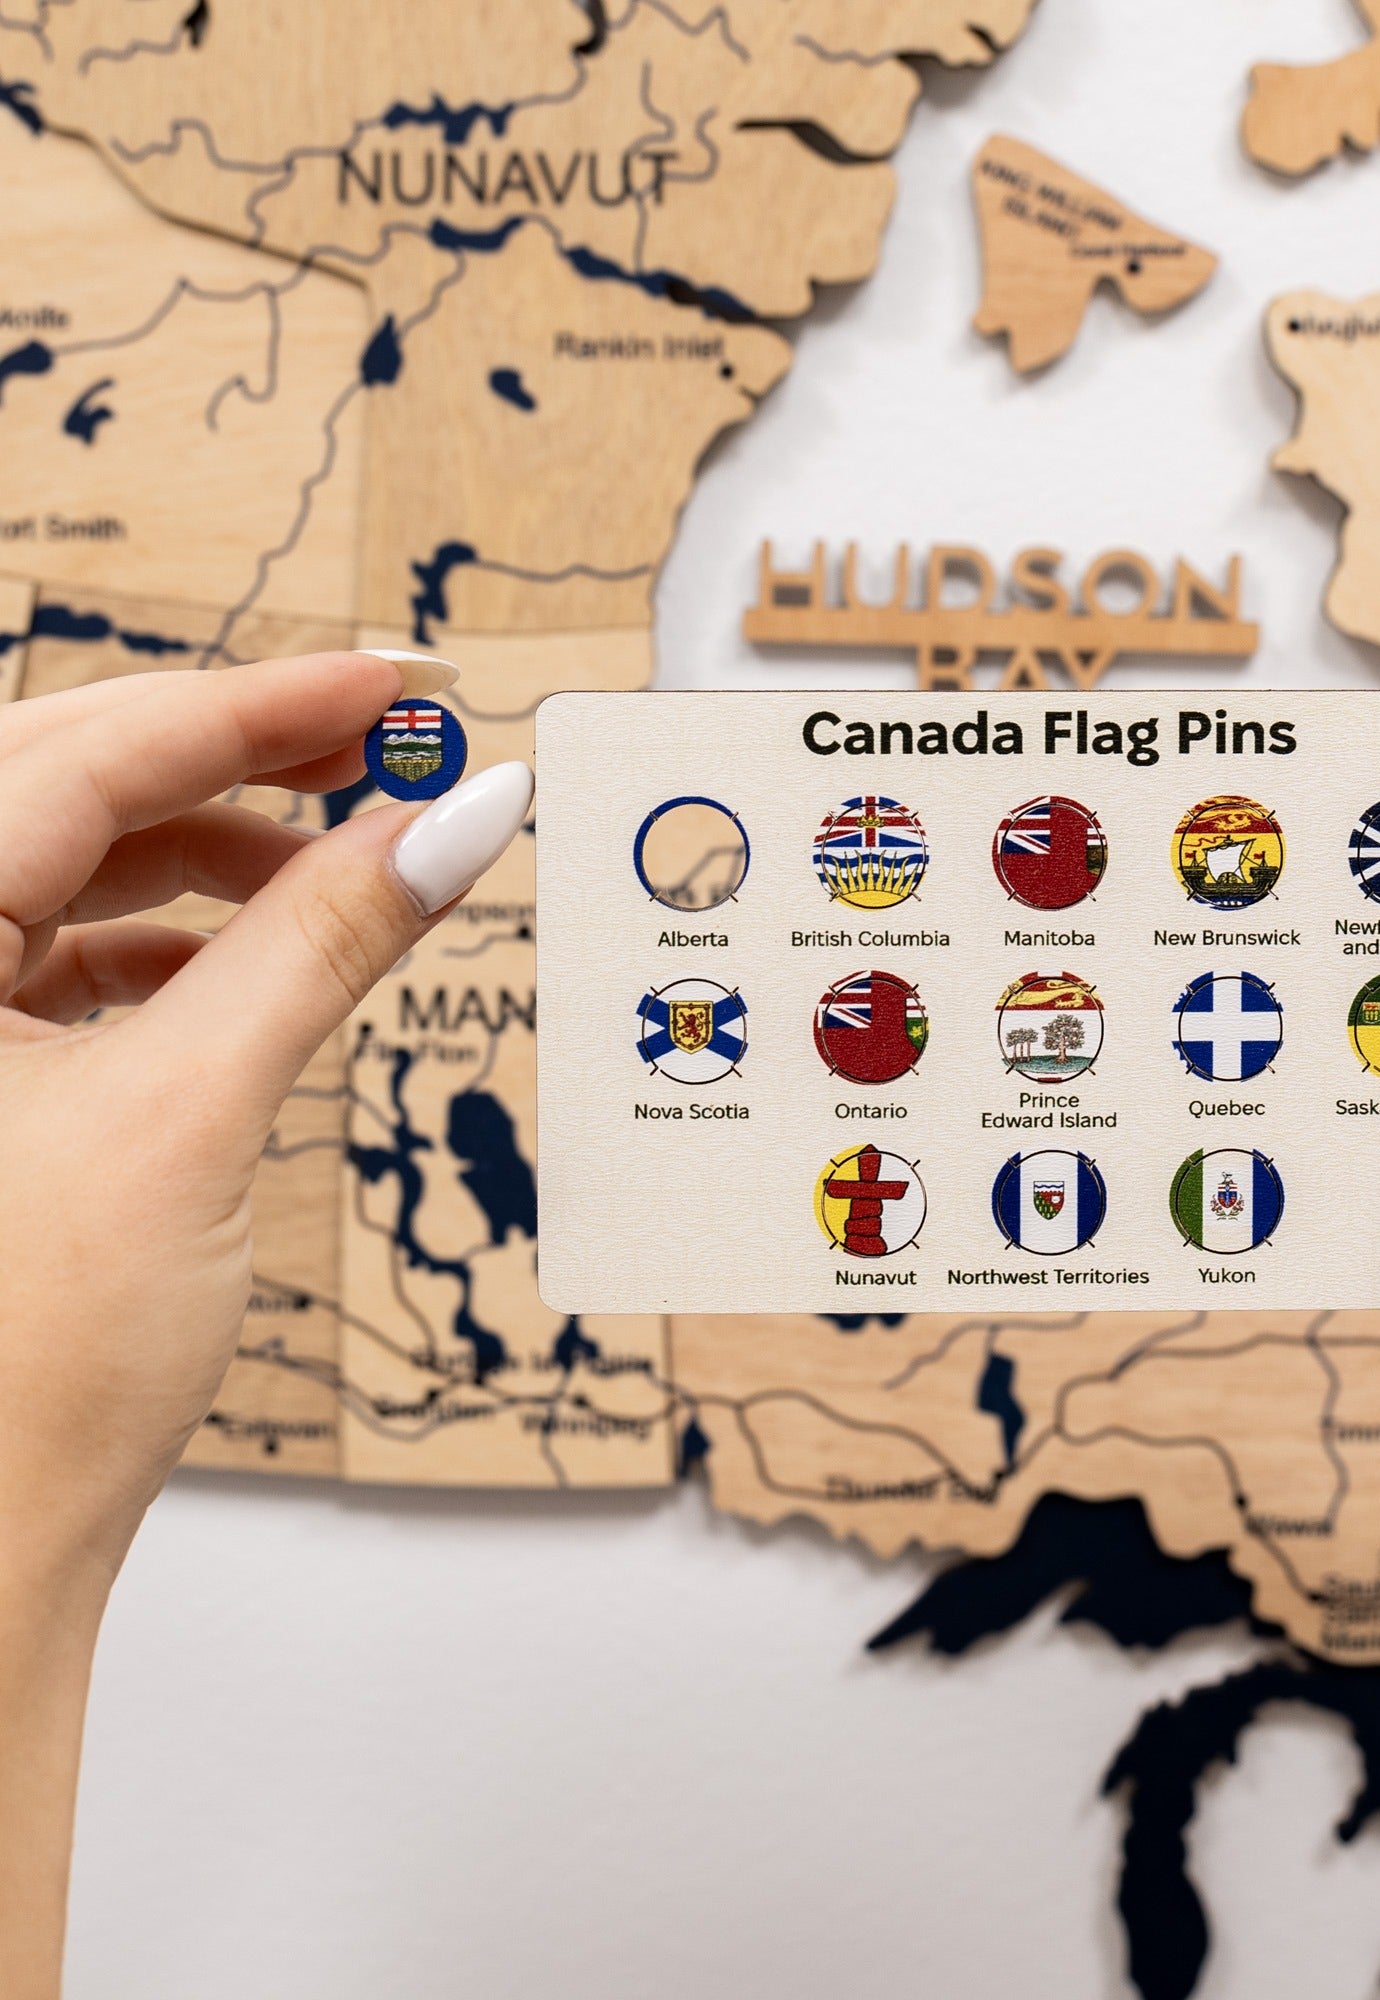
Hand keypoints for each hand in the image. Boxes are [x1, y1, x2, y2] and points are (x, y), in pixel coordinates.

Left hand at [0, 652, 532, 1994]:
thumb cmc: (19, 1374)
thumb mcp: (191, 1113)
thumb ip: (324, 941)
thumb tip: (448, 825)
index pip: (87, 747)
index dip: (263, 702)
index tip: (390, 683)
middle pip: (65, 785)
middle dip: (239, 762)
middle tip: (386, 750)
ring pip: (65, 870)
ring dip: (212, 858)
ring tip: (344, 867)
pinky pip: (58, 957)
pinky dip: (172, 945)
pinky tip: (255, 961)